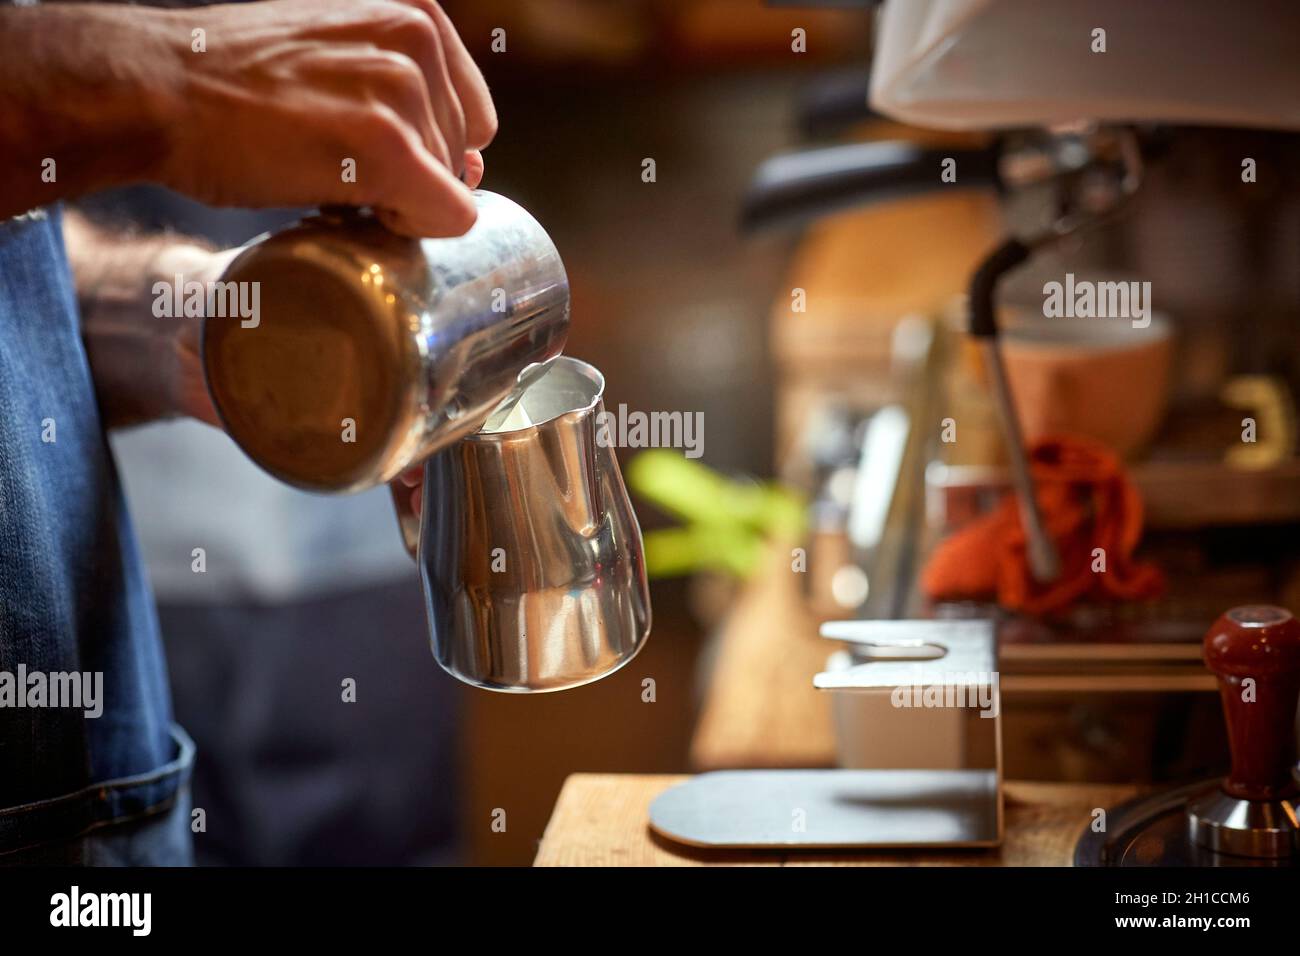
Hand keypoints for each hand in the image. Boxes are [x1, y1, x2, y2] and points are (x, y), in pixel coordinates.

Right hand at [0, 1, 495, 236]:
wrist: (160, 90)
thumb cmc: (237, 85)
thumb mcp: (340, 60)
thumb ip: (412, 98)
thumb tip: (475, 169)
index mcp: (417, 14)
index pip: (473, 116)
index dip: (429, 151)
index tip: (372, 152)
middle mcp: (419, 42)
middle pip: (462, 157)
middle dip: (413, 177)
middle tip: (336, 161)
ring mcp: (406, 91)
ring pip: (452, 189)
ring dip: (398, 201)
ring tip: (328, 171)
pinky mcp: (389, 146)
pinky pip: (448, 216)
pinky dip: (410, 228)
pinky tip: (355, 207)